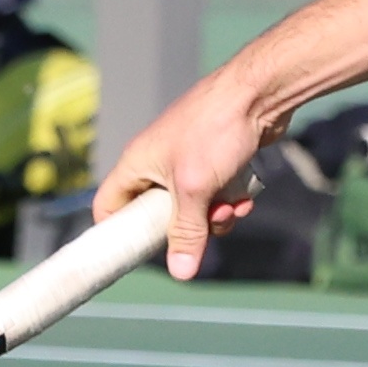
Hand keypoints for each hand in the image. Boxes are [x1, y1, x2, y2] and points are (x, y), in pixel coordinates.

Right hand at [102, 69, 295, 280]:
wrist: (259, 93)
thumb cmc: (215, 129)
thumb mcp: (195, 189)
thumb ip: (186, 232)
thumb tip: (181, 273)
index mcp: (137, 164)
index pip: (108, 206)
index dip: (118, 233)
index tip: (139, 254)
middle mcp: (158, 163)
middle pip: (158, 215)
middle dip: (185, 226)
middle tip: (205, 224)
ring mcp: (188, 161)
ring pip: (193, 208)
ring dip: (213, 216)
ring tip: (231, 206)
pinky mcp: (216, 161)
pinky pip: (215, 195)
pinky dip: (228, 200)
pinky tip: (245, 198)